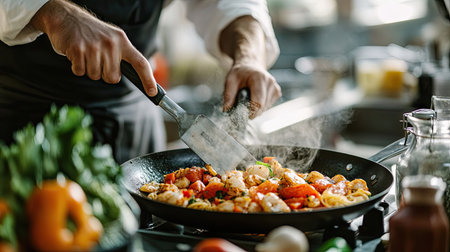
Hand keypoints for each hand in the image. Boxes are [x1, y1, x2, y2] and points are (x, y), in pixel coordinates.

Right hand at [30, 0, 156, 95]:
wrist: (66, 17)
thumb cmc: (92, 33)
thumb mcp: (112, 38)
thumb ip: (123, 56)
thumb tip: (139, 76)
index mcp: (122, 41)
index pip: (140, 63)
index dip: (148, 79)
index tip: (152, 92)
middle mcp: (111, 43)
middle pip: (112, 78)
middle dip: (104, 73)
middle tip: (97, 59)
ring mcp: (94, 46)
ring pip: (95, 76)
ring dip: (88, 69)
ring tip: (86, 53)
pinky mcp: (77, 49)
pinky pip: (80, 72)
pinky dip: (76, 67)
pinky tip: (76, 53)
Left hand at [223, 61, 280, 118]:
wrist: (250, 65)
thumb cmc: (240, 73)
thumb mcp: (230, 80)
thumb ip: (228, 95)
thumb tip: (226, 109)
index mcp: (259, 78)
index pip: (258, 102)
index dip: (250, 112)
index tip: (243, 114)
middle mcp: (270, 82)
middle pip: (262, 107)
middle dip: (251, 111)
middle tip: (243, 105)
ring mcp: (275, 88)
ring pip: (265, 108)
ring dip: (256, 108)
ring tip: (249, 98)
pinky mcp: (277, 92)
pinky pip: (268, 106)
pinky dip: (260, 106)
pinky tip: (255, 97)